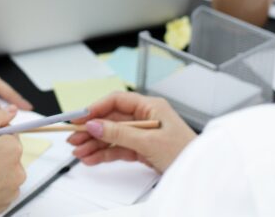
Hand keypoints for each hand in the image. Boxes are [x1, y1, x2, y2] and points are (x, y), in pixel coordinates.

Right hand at [66, 92, 194, 173]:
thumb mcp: (149, 142)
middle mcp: (146, 118)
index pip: (117, 101)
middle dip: (92, 129)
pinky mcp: (143, 150)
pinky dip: (105, 154)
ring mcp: (143, 134)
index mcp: (151, 107)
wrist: (201, 174)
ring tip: (79, 152)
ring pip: (113, 136)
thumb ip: (119, 133)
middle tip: (74, 137)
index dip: (97, 108)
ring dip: (95, 143)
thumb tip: (95, 125)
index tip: (80, 117)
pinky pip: (119, 149)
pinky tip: (92, 158)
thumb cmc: (185, 152)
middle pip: (112, 120)